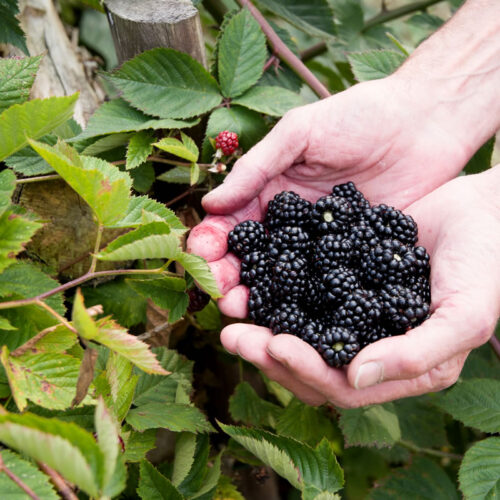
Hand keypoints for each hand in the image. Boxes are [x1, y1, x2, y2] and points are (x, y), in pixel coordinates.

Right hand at [188, 75, 470, 315]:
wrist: (425, 122)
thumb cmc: (359, 116)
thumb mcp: (299, 132)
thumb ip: (256, 168)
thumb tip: (210, 204)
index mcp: (271, 193)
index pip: (231, 223)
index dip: (212, 241)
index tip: (201, 257)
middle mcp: (292, 226)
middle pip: (253, 258)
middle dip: (230, 277)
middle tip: (221, 295)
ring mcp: (323, 246)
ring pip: (284, 279)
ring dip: (260, 297)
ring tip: (243, 310)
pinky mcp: (356, 260)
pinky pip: (326, 285)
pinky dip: (306, 302)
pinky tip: (292, 317)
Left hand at [216, 167, 499, 406]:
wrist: (482, 212)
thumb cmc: (485, 265)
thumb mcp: (464, 315)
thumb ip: (418, 355)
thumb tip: (357, 376)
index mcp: (400, 367)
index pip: (342, 386)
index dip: (304, 371)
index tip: (273, 345)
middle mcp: (372, 346)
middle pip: (311, 364)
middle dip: (270, 353)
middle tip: (232, 333)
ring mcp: (354, 314)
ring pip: (300, 332)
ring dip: (264, 325)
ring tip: (232, 310)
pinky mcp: (343, 281)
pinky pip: (304, 293)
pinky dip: (277, 292)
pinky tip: (252, 281)